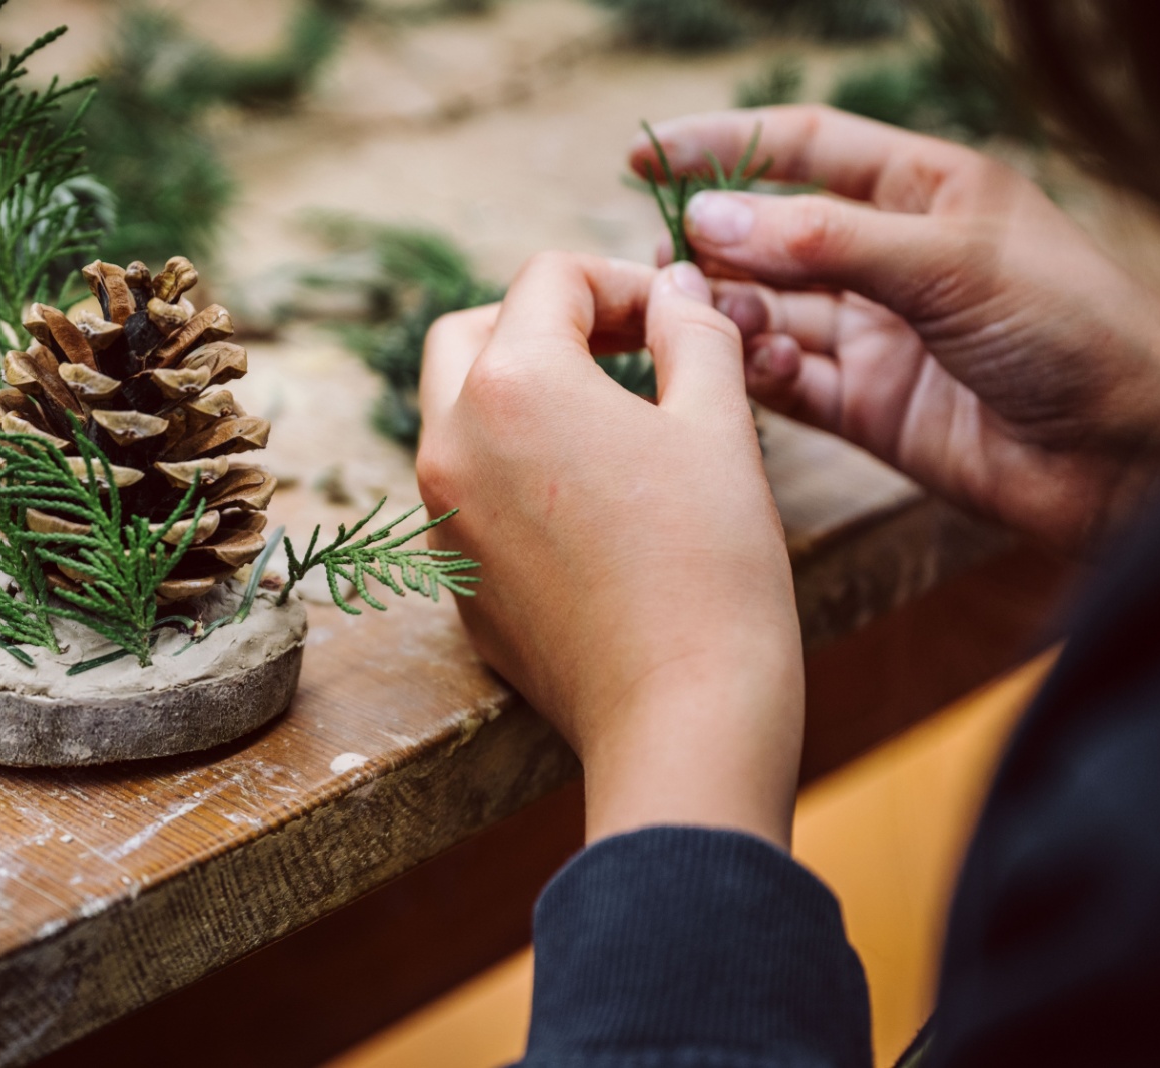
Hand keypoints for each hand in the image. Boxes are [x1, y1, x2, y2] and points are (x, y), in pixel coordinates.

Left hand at [417, 253, 803, 847]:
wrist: (680, 715)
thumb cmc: (712, 565)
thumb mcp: (717, 425)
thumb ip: (692, 333)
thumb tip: (676, 288)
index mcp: (513, 384)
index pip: (548, 279)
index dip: (620, 280)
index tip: (671, 317)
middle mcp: (452, 442)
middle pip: (472, 332)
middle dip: (543, 321)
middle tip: (623, 347)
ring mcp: (441, 518)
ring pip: (456, 412)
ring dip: (519, 389)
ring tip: (608, 416)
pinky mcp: (455, 579)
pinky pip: (466, 489)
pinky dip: (510, 463)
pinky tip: (586, 496)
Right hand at [631, 105, 1159, 553]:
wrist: (1132, 459)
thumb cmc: (1073, 330)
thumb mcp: (949, 262)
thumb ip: (824, 241)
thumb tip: (709, 219)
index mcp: (927, 192)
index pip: (807, 148)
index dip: (725, 145)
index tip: (644, 155)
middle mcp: (894, 259)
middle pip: (776, 235)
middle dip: (716, 244)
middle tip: (658, 261)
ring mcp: (880, 335)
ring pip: (773, 313)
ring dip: (731, 313)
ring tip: (702, 320)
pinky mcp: (870, 408)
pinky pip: (789, 384)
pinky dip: (759, 376)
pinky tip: (752, 370)